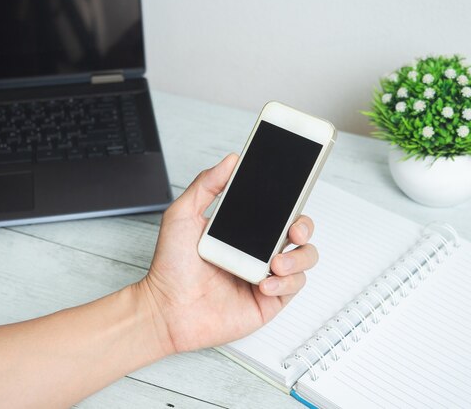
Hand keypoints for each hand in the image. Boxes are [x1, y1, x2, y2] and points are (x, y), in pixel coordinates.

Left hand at [137, 154, 317, 353]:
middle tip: (294, 230)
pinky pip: (293, 287)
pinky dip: (285, 283)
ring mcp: (266, 274)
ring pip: (304, 259)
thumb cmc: (171, 267)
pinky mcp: (270, 300)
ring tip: (275, 263)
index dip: (291, 202)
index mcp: (243, 229)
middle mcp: (258, 250)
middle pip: (299, 232)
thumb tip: (230, 161)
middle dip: (304, 227)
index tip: (294, 194)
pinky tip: (264, 283)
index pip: (277, 210)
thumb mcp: (182, 216)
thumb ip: (206, 185)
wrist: (166, 310)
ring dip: (298, 258)